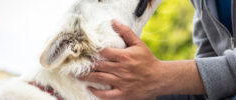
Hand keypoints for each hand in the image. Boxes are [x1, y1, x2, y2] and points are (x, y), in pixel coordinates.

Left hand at [80, 20, 205, 99]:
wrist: (159, 78)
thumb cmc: (147, 61)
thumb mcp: (138, 44)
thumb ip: (126, 33)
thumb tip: (114, 22)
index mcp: (125, 56)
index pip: (103, 52)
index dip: (92, 51)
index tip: (84, 51)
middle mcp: (122, 69)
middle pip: (98, 65)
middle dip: (86, 64)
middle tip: (76, 64)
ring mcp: (122, 82)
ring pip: (99, 78)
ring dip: (86, 77)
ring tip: (77, 75)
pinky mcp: (123, 93)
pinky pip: (107, 95)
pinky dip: (96, 92)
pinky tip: (90, 88)